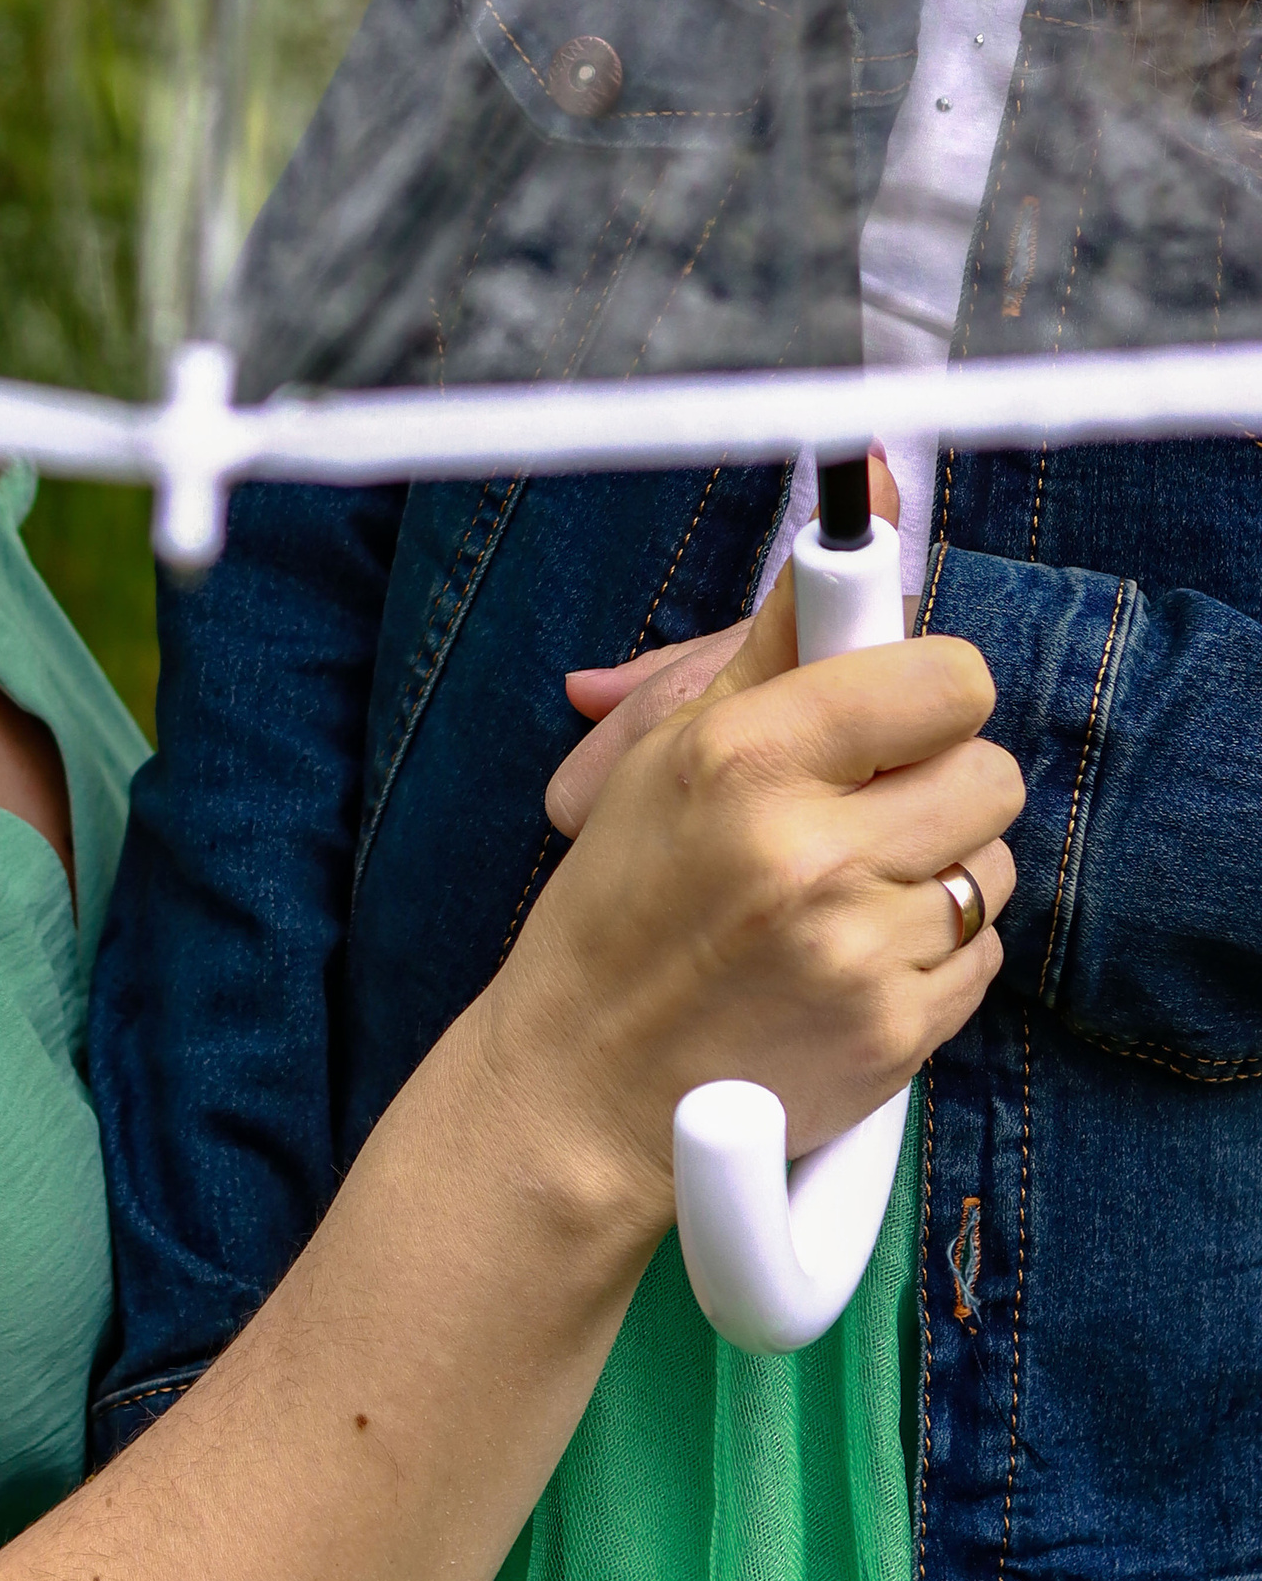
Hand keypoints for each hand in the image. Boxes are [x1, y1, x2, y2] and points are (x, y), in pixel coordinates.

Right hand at [479, 527, 1020, 1238]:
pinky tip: (856, 956)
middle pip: (991, 771)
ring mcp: (860, 949)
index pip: (944, 680)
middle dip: (942, 780)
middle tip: (872, 803)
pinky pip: (984, 954)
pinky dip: (934, 951)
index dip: (930, 688)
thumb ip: (776, 640)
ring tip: (852, 888)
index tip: (899, 707)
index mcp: (745, 756)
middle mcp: (810, 849)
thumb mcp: (668, 751)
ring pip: (994, 866)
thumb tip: (861, 501)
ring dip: (941, 868)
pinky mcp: (896, 1033)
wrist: (586, 1080)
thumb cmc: (621, 899)